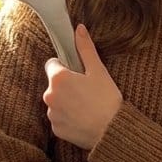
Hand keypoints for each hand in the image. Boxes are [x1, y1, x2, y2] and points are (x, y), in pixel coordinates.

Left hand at [43, 24, 122, 149]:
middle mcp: (49, 95)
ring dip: (66, 102)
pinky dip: (68, 118)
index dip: (65, 67)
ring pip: (56, 102)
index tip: (78, 74)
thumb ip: (85, 48)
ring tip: (86, 107)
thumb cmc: (107, 100)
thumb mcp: (98, 71)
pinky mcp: (56, 129)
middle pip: (53, 84)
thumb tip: (78, 28)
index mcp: (58, 78)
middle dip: (66, 86)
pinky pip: (59, 119)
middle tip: (86, 91)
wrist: (112, 132)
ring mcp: (52, 114)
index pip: (52, 64)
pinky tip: (83, 119)